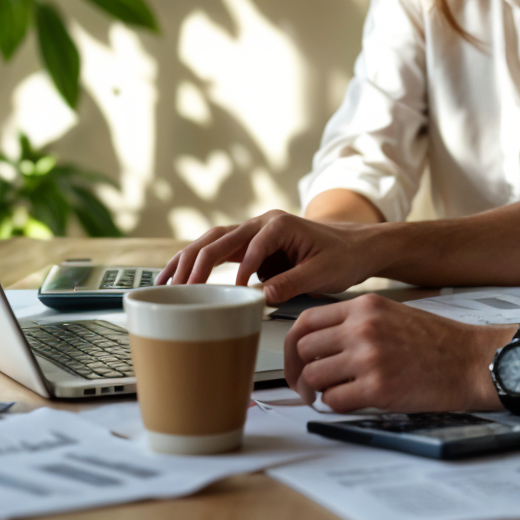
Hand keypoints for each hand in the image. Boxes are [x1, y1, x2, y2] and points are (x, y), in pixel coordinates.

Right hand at [157, 210, 387, 302]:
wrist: (355, 247)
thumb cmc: (342, 256)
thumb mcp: (323, 273)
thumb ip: (293, 283)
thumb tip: (262, 296)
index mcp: (280, 224)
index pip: (253, 245)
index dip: (242, 269)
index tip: (235, 292)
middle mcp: (262, 223)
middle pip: (220, 238)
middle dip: (197, 262)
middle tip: (180, 287)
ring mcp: (253, 232)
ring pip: (211, 241)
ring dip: (187, 260)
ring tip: (164, 281)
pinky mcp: (250, 246)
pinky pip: (217, 251)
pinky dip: (196, 262)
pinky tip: (178, 277)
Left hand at [285, 295, 510, 412]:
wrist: (472, 361)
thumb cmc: (437, 342)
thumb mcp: (391, 315)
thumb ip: (355, 324)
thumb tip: (319, 345)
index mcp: (364, 307)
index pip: (305, 321)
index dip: (292, 346)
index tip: (294, 361)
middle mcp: (362, 328)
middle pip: (303, 349)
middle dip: (299, 372)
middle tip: (307, 386)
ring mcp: (369, 358)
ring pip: (314, 376)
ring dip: (318, 391)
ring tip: (332, 395)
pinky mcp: (378, 388)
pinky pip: (334, 401)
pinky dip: (336, 406)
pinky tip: (352, 402)